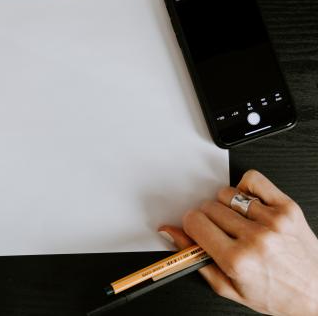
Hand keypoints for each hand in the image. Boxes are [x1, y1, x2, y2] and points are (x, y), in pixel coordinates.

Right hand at [160, 170, 317, 315]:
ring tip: (238, 222)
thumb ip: (193, 257)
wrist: (315, 294)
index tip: (196, 230)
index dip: (191, 225)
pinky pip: (253, 180)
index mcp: (237, 260)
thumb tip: (171, 232)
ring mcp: (273, 221)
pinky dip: (245, 188)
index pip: (194, 222)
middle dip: (208, 218)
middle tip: (220, 232)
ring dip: (225, 205)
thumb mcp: (227, 286)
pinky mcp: (287, 208)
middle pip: (208, 207)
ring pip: (226, 194)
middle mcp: (255, 239)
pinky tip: (249, 205)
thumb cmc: (275, 294)